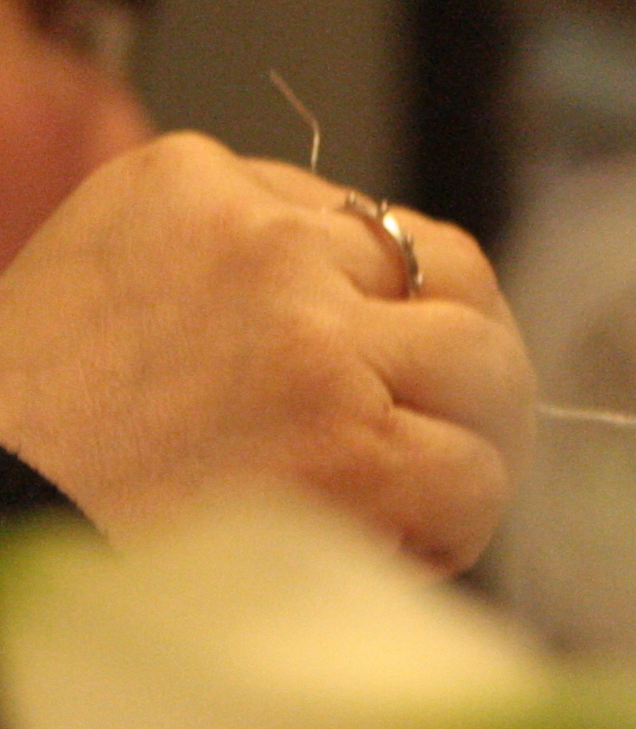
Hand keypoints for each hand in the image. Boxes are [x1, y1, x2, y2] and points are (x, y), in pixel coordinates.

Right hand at [0, 136, 534, 572]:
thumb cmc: (54, 439)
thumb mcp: (131, 287)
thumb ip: (253, 277)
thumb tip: (400, 307)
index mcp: (196, 182)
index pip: (378, 227)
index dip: (397, 317)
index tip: (366, 379)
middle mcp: (263, 240)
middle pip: (459, 280)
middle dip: (459, 372)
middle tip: (423, 443)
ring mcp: (314, 339)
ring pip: (488, 370)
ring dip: (465, 446)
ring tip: (396, 502)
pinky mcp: (355, 445)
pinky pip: (479, 476)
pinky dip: (454, 528)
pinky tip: (383, 546)